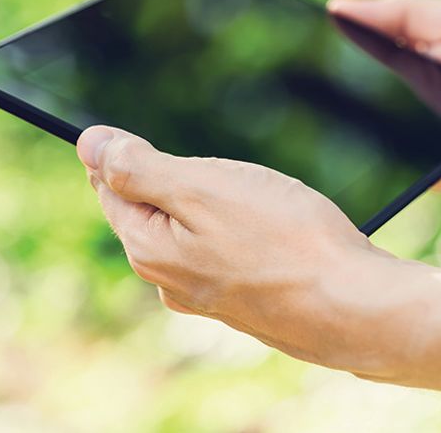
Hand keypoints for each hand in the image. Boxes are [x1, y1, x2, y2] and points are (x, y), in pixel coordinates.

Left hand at [76, 125, 408, 377]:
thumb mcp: (203, 188)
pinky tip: (273, 228)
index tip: (146, 136)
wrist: (352, 304)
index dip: (124, 152)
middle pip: (153, 209)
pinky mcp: (245, 301)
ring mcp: (208, 296)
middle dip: (182, 178)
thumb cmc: (285, 240)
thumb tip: (88, 143)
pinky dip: (242, 229)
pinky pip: (226, 251)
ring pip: (193, 230)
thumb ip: (140, 167)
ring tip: (255, 196)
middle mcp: (170, 280)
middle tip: (220, 168)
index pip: (111, 187)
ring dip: (216, 203)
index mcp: (149, 248)